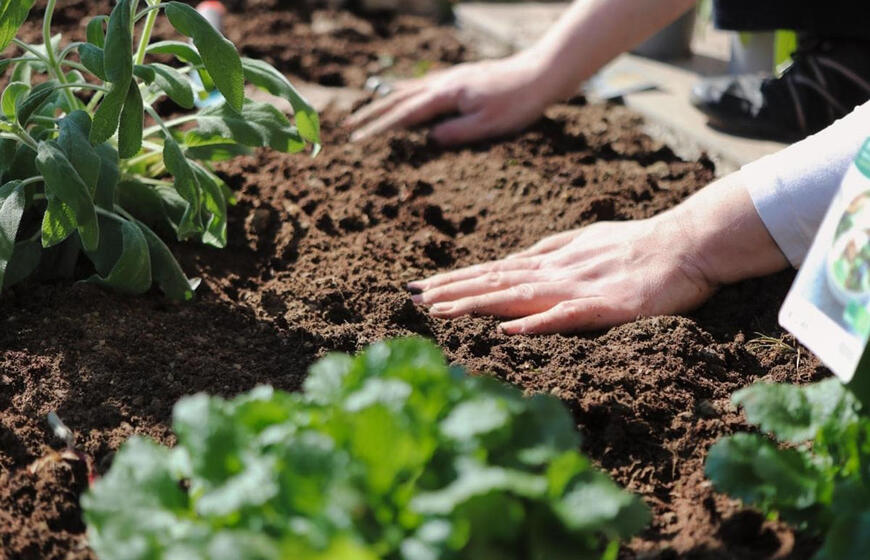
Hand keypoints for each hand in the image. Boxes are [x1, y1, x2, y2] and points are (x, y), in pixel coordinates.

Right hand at [345, 53, 557, 144]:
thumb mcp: (488, 125)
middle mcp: (444, 83)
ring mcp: (451, 78)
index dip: (379, 128)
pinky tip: (403, 93)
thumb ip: (456, 132)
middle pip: (399, 99)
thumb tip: (429, 140)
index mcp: (447, 96)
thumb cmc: (518, 102)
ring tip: (366, 111)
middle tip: (348, 127)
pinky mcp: (460, 78)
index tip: (358, 139)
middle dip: (372, 114)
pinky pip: (423, 84)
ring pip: (409, 89)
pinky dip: (406, 91)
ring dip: (385, 102)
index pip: (405, 115)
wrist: (541, 73)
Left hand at [407, 216, 716, 334]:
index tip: (421, 287)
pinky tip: (507, 329)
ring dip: (477, 303)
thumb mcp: (586, 241)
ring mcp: (578, 288)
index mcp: (551, 261)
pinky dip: (535, 323)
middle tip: (411, 298)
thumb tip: (517, 258)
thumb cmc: (639, 243)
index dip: (456, 279)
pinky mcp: (605, 306)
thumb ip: (551, 250)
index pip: (493, 271)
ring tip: (439, 311)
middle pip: (495, 281)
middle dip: (451, 290)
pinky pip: (566, 316)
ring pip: (518, 296)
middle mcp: (556, 272)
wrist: (687, 242)